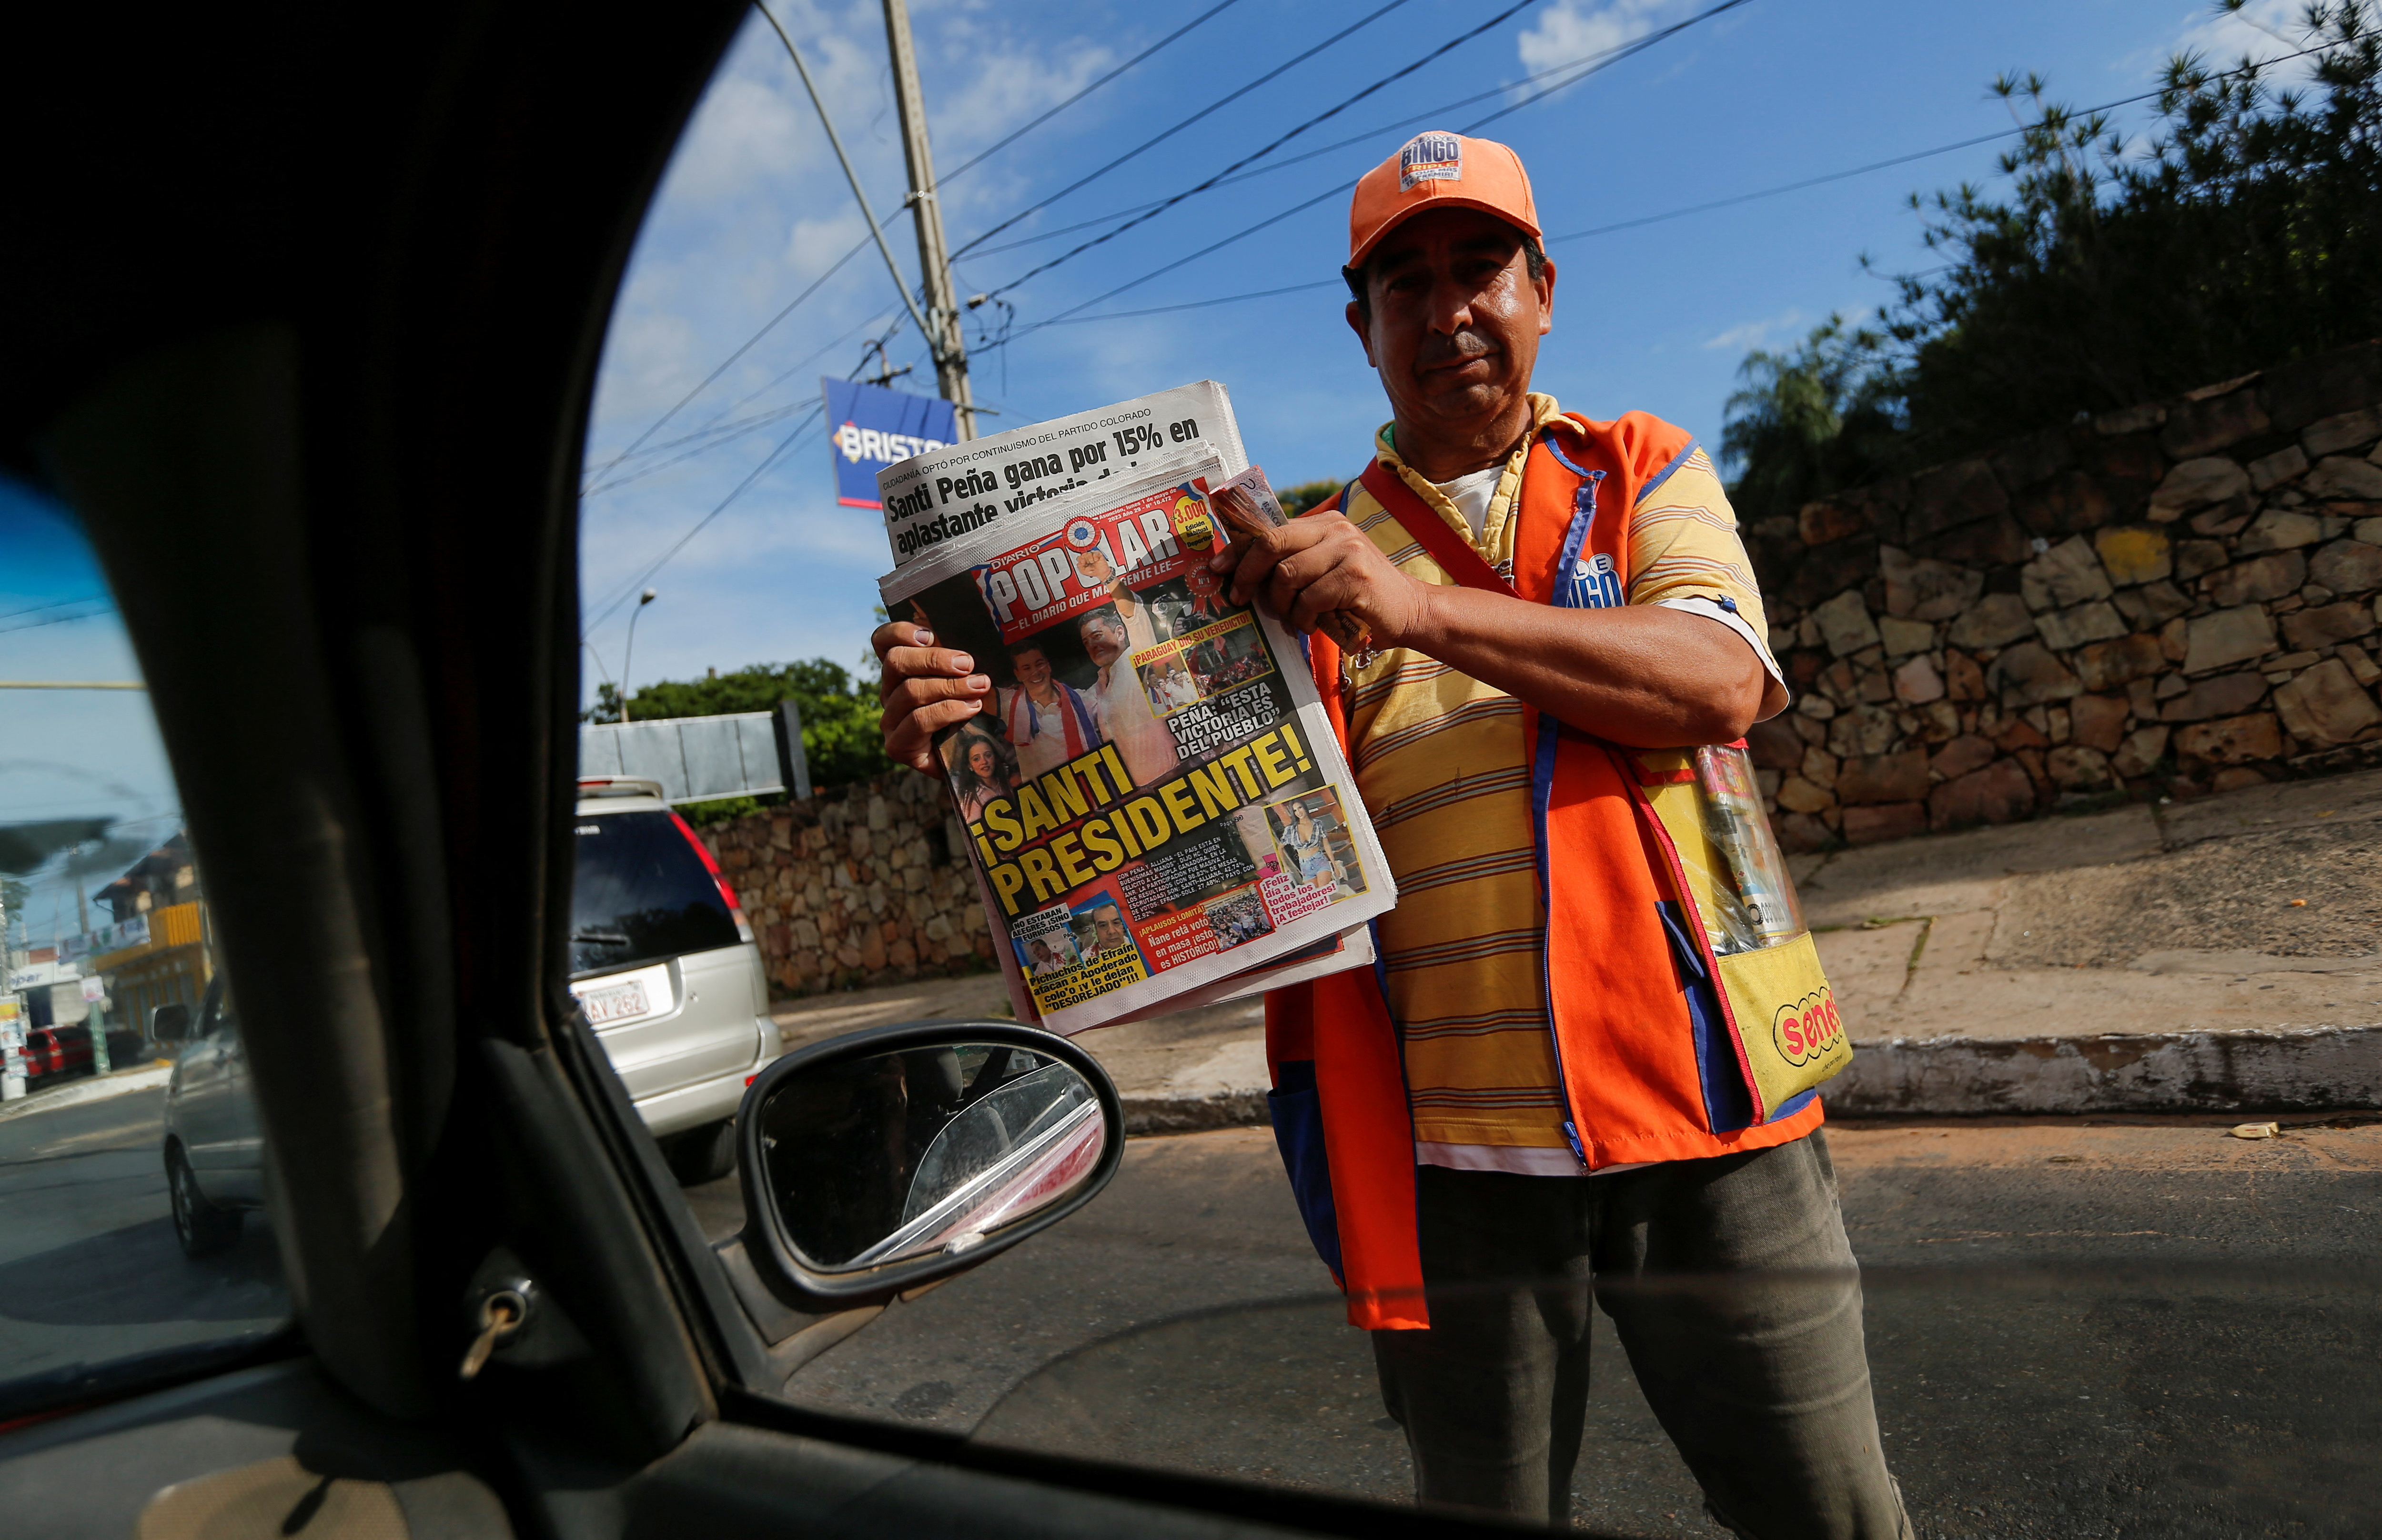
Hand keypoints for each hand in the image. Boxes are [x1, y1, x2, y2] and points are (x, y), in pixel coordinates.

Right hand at [872, 620, 990, 773]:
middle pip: (896, 662)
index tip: (930, 634)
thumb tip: (974, 644)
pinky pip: (919, 720)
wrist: (970, 763)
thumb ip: (960, 662)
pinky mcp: (897, 746)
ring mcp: (890, 720)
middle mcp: (888, 693)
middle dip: (934, 659)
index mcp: (899, 671)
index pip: (883, 641)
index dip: (900, 631)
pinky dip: (949, 711)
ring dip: (950, 686)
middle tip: (967, 663)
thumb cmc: (970, 715)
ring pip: (910, 691)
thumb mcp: (965, 681)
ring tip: (980, 686)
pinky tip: (971, 708)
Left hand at [1206, 510, 1430, 645]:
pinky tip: (1311, 625)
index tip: (1217, 569)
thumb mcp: (1324, 571)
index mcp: (1325, 523)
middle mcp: (1336, 529)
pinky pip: (1309, 598)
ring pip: (1287, 575)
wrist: (1410, 611)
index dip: (1238, 550)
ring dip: (1282, 605)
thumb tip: (1243, 575)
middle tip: (1240, 599)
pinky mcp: (1355, 577)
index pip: (1270, 531)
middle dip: (1248, 575)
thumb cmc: (1358, 598)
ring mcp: (1348, 550)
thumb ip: (1293, 564)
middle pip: (1271, 545)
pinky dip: (1303, 618)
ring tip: (1292, 619)